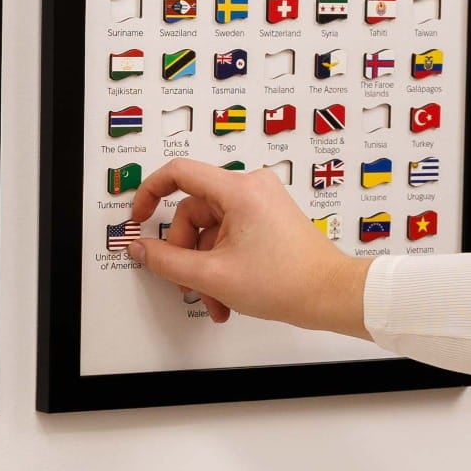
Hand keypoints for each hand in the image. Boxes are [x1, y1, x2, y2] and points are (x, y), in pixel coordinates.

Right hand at [125, 160, 371, 336]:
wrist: (331, 295)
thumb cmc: (288, 281)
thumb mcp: (212, 275)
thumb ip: (166, 260)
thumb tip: (141, 248)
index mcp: (239, 190)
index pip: (178, 172)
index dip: (149, 192)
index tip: (139, 216)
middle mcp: (251, 189)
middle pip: (193, 212)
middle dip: (186, 252)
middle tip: (188, 281)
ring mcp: (260, 203)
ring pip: (209, 230)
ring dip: (203, 266)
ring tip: (213, 298)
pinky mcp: (266, 218)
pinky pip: (227, 236)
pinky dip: (220, 264)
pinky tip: (224, 293)